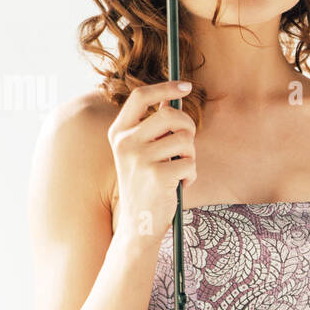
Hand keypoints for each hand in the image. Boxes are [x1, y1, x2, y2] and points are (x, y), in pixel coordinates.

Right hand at [108, 79, 197, 242]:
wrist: (138, 223)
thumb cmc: (145, 184)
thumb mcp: (140, 152)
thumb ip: (152, 128)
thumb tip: (172, 101)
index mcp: (119, 133)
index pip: (140, 96)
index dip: (165, 88)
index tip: (186, 86)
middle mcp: (126, 142)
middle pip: (170, 115)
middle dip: (188, 127)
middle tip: (187, 144)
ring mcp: (140, 158)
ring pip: (184, 139)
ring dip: (191, 155)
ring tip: (180, 169)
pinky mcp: (158, 175)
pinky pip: (189, 163)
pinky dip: (191, 175)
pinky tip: (179, 185)